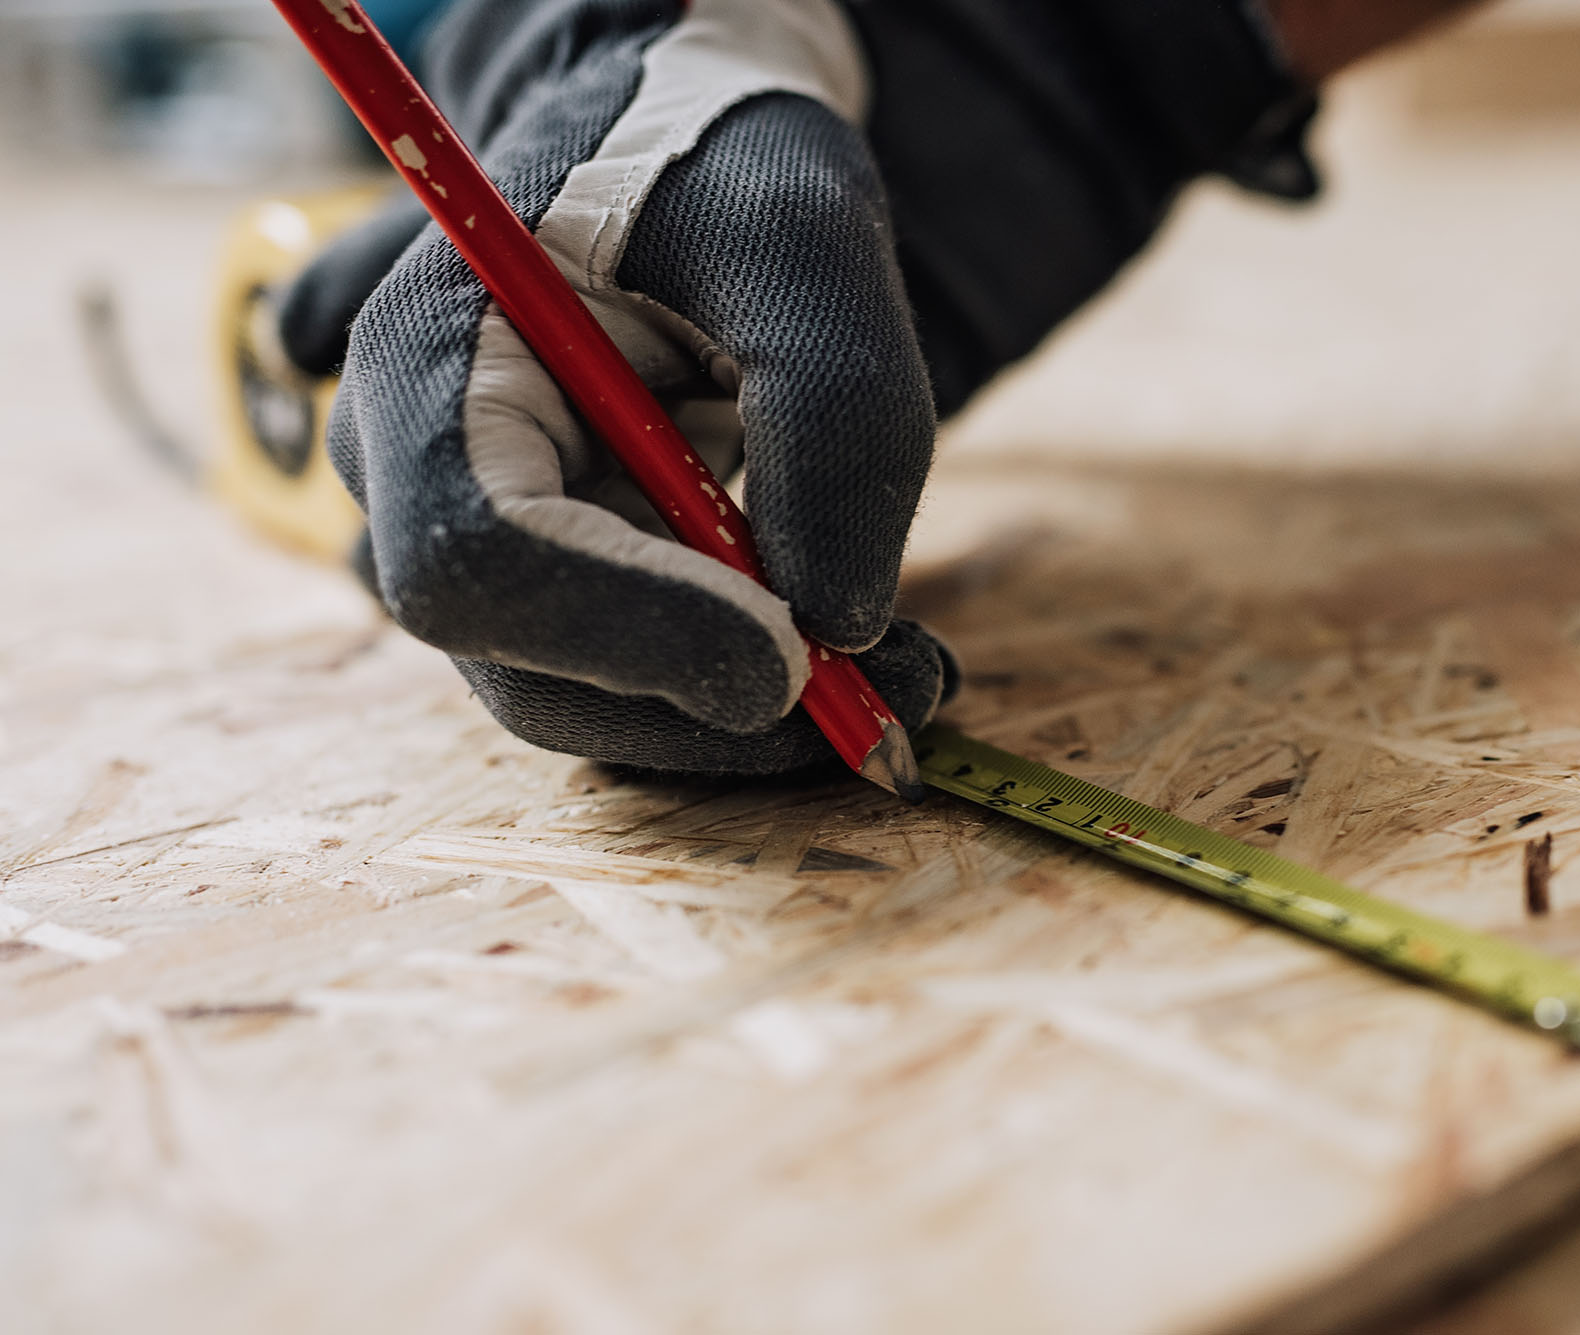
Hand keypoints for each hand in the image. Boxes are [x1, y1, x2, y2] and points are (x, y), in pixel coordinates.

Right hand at [282, 0, 1316, 775]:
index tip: (798, 654)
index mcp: (430, 358)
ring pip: (592, 709)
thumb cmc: (718, 176)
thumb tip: (838, 627)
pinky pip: (632, 693)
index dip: (637, 631)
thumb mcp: (805, 239)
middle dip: (723, 704)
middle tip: (909, 688)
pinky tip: (853, 649)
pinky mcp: (552, 599)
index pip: (475, 551)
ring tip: (913, 667)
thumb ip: (833, 413)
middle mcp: (413, 477)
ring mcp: (474, 550)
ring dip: (755, 719)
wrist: (685, 180)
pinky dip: (747, 698)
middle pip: (528, 671)